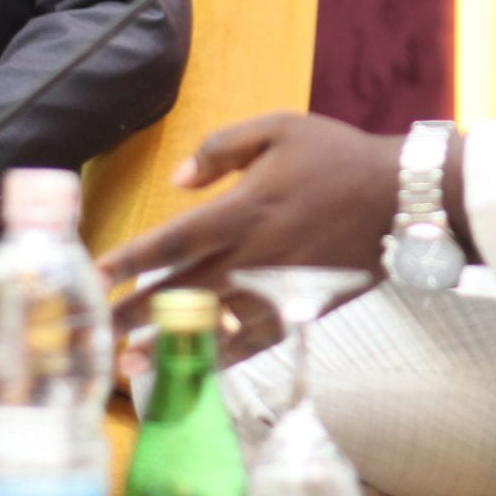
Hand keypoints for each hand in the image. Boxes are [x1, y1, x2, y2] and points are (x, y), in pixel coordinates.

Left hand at [98, 113, 397, 349]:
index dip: (131, 259)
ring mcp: (276, 287)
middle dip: (133, 311)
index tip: (96, 274)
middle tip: (94, 331)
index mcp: (243, 209)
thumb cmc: (337, 156)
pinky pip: (254, 340)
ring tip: (128, 360)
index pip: (172, 241)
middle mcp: (254, 254)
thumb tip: (176, 181)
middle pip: (180, 289)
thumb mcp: (278, 128)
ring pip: (212, 321)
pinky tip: (197, 367)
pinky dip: (223, 355)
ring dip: (168, 341)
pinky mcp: (300, 308)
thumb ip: (220, 149)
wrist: (401, 197)